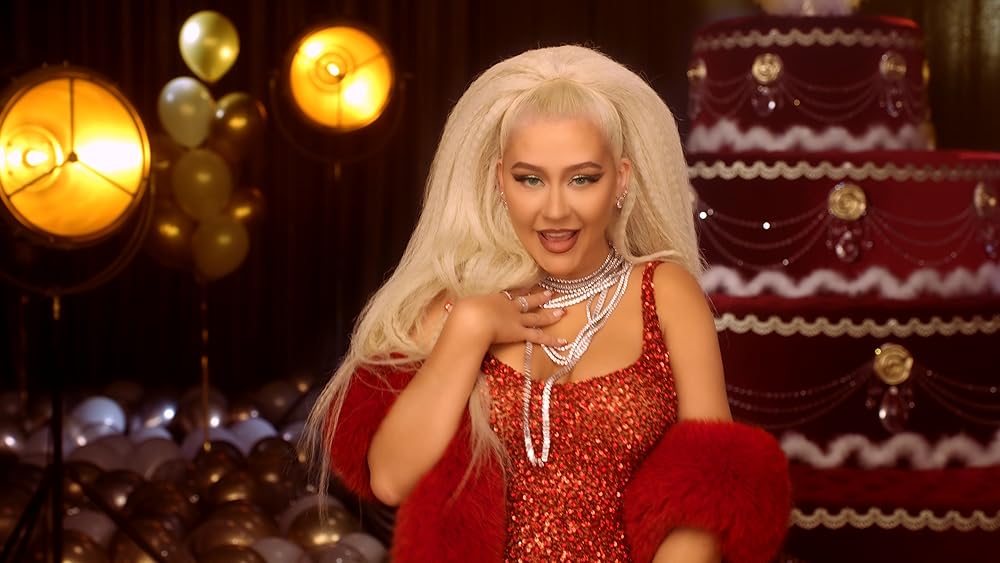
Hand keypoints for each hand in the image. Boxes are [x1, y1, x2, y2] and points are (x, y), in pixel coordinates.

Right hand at [450, 289, 565, 347]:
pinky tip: (564, 341)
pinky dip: (552, 340)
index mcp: (494, 298)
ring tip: (563, 312)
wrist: (472, 319)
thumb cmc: (463, 312)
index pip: (511, 293)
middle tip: (551, 294)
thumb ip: (457, 306)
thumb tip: (446, 304)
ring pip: (537, 317)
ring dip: (550, 315)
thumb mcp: (459, 305)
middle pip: (527, 301)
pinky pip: (539, 337)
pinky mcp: (519, 332)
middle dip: (539, 298)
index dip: (520, 290)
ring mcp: (516, 319)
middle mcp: (509, 306)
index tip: (529, 286)